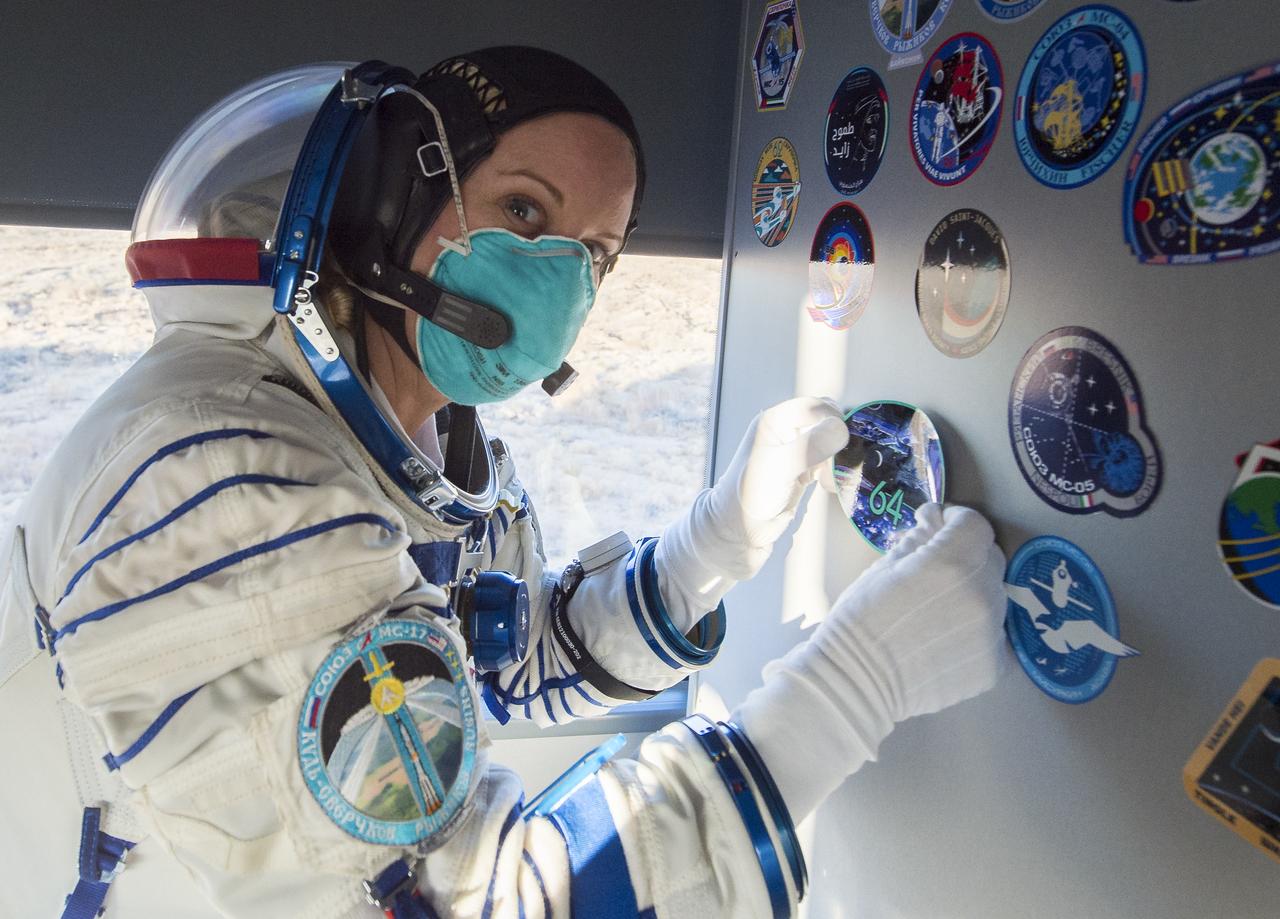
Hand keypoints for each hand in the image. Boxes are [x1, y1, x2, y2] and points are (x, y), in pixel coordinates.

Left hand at [707, 396, 848, 565]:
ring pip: (831, 443)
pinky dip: (834, 472)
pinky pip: (829, 461)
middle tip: (839, 464)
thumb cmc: (750, 496)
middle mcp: (786, 431)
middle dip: (840, 442)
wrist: (740, 530)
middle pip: (828, 422)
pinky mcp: (803, 470)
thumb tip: (841, 428)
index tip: (842, 443)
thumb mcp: (779, 467)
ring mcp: (795, 451)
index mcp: (775, 421)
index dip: (834, 420)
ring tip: (830, 481)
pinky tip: (829, 487)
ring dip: (838, 460)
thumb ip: (809, 446)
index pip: (815, 406)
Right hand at [830, 503, 1008, 721]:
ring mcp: (992, 632)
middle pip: (989, 558)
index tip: (939, 528)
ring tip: (939, 612)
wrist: (858, 681)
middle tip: (936, 573)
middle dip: (966, 556)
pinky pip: (995, 635)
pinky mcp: (994, 665)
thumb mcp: (882, 566)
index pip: (974, 524)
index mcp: (950, 562)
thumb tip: (937, 518)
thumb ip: (919, 537)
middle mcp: (981, 593)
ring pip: (994, 596)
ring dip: (973, 594)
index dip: (955, 521)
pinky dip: (976, 633)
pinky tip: (947, 640)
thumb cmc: (860, 619)